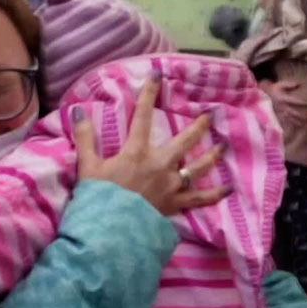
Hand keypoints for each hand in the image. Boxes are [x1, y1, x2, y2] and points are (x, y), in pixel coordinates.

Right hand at [74, 72, 228, 215]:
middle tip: (211, 115)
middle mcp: (160, 165)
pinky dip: (215, 194)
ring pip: (197, 167)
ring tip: (223, 146)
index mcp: (137, 152)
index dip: (150, 94)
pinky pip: (200, 199)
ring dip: (212, 155)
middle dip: (198, 126)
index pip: (143, 116)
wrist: (111, 232)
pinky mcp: (176, 204)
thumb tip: (77, 111)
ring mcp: (171, 185)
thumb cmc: (99, 199)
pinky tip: (229, 189)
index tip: (159, 76)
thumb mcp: (88, 166)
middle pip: (184, 141)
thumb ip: (85, 138)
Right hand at [259, 80, 306, 128]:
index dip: (303, 102)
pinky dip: (292, 123)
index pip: (296, 101)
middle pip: (294, 112)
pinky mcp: (277, 116)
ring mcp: (279, 112)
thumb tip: (300, 84)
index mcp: (283, 98)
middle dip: (303, 114)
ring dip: (298, 120)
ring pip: (290, 118)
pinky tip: (297, 125)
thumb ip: (289, 84)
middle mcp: (282, 106)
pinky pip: (285, 121)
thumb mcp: (279, 85)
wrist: (260, 96)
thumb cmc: (271, 89)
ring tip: (306, 122)